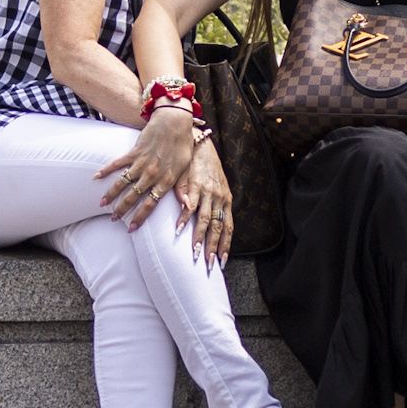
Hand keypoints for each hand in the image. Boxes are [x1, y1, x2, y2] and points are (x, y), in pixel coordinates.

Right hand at [99, 109, 204, 222]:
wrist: (175, 121)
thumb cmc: (183, 145)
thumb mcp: (187, 169)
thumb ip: (184, 188)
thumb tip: (187, 207)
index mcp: (165, 180)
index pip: (150, 204)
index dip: (140, 217)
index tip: (130, 228)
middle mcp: (152, 174)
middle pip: (133, 196)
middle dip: (121, 209)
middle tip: (113, 219)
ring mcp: (141, 162)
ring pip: (122, 182)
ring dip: (111, 194)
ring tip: (102, 204)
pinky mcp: (134, 151)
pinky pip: (117, 163)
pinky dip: (106, 170)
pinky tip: (95, 177)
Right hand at [179, 147, 233, 261]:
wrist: (199, 144)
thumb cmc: (205, 167)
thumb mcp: (213, 187)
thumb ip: (210, 206)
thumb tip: (206, 226)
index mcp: (225, 200)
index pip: (228, 227)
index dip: (225, 245)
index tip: (222, 260)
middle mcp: (219, 198)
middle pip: (218, 227)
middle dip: (213, 247)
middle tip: (208, 264)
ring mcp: (207, 192)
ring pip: (205, 219)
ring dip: (199, 237)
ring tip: (194, 252)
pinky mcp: (194, 185)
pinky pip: (189, 206)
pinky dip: (183, 219)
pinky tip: (178, 230)